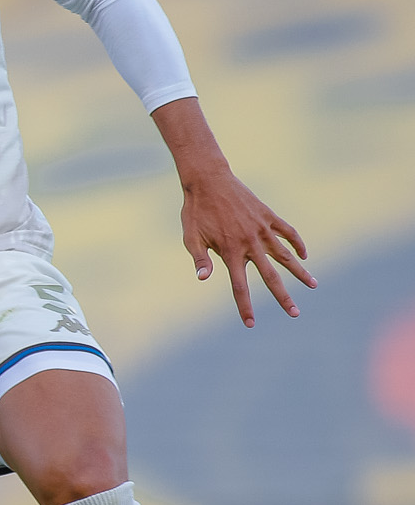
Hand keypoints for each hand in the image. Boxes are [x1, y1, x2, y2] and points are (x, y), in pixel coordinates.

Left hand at [180, 167, 314, 326]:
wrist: (209, 180)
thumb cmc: (196, 211)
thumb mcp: (191, 237)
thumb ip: (200, 259)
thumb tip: (203, 279)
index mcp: (229, 252)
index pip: (239, 287)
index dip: (245, 307)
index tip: (251, 324)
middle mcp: (249, 243)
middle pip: (270, 277)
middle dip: (283, 297)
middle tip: (295, 314)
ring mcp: (261, 229)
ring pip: (286, 256)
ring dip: (300, 272)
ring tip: (314, 286)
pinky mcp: (268, 216)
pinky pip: (288, 232)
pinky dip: (298, 243)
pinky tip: (304, 255)